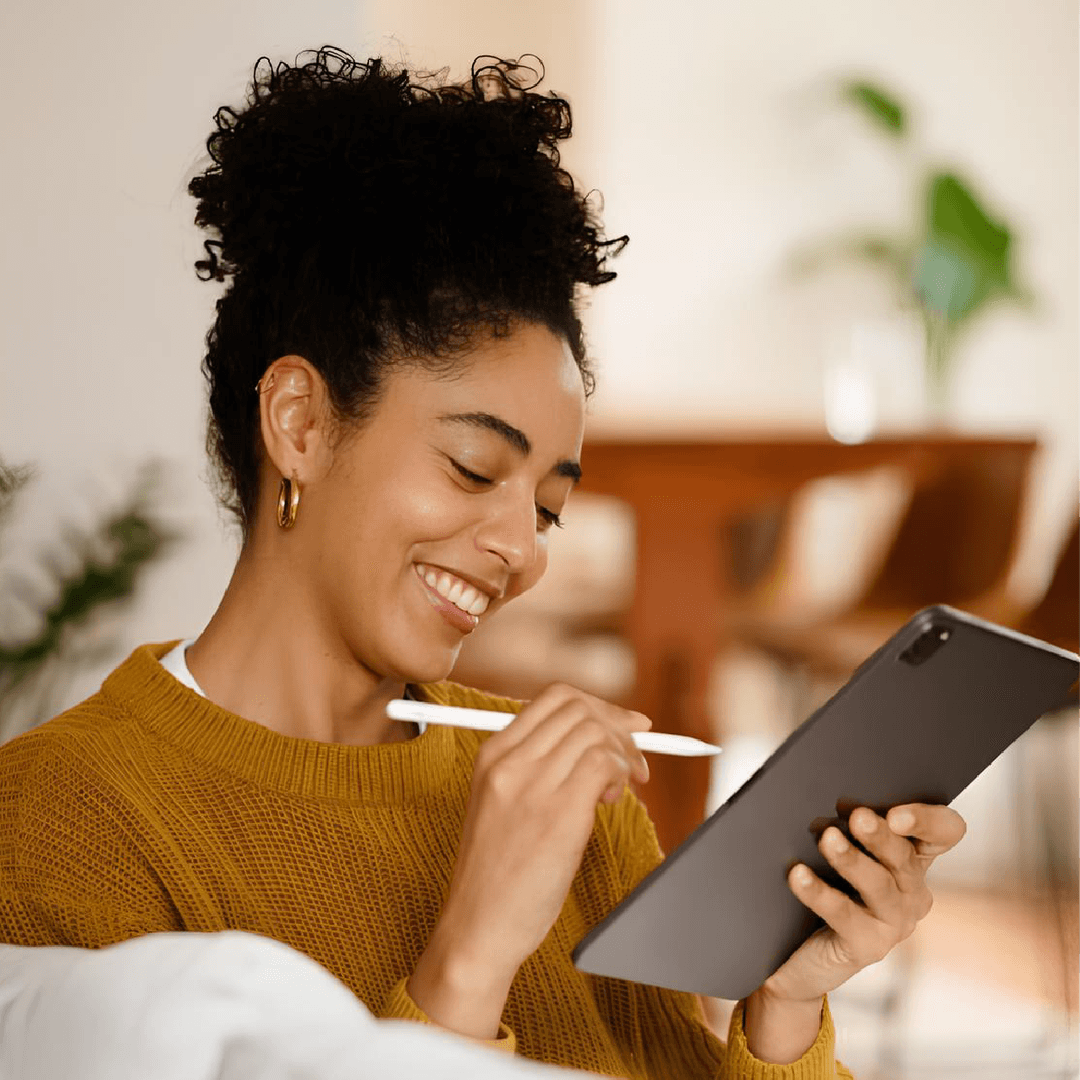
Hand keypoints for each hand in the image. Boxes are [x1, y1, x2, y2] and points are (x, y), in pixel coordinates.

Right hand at [408, 683, 650, 1037]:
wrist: (477, 927)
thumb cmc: (497, 872)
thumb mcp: (501, 803)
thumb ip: (538, 766)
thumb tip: (598, 738)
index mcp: (492, 754)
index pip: (555, 698)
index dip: (599, 706)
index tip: (625, 726)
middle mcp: (509, 761)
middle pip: (580, 708)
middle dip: (618, 726)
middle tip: (635, 760)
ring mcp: (532, 785)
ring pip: (596, 733)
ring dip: (622, 755)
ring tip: (618, 790)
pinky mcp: (558, 814)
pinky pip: (605, 764)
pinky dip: (621, 775)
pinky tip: (610, 801)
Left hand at [762, 803, 965, 1003]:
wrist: (809, 949)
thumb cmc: (829, 882)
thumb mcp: (844, 846)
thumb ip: (847, 820)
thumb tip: (825, 788)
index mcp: (914, 857)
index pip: (945, 831)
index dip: (928, 820)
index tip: (896, 812)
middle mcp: (913, 891)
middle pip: (906, 857)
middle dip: (881, 836)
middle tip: (857, 816)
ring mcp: (895, 922)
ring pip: (879, 886)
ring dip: (853, 861)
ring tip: (827, 839)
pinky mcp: (868, 946)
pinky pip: (844, 915)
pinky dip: (819, 892)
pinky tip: (798, 875)